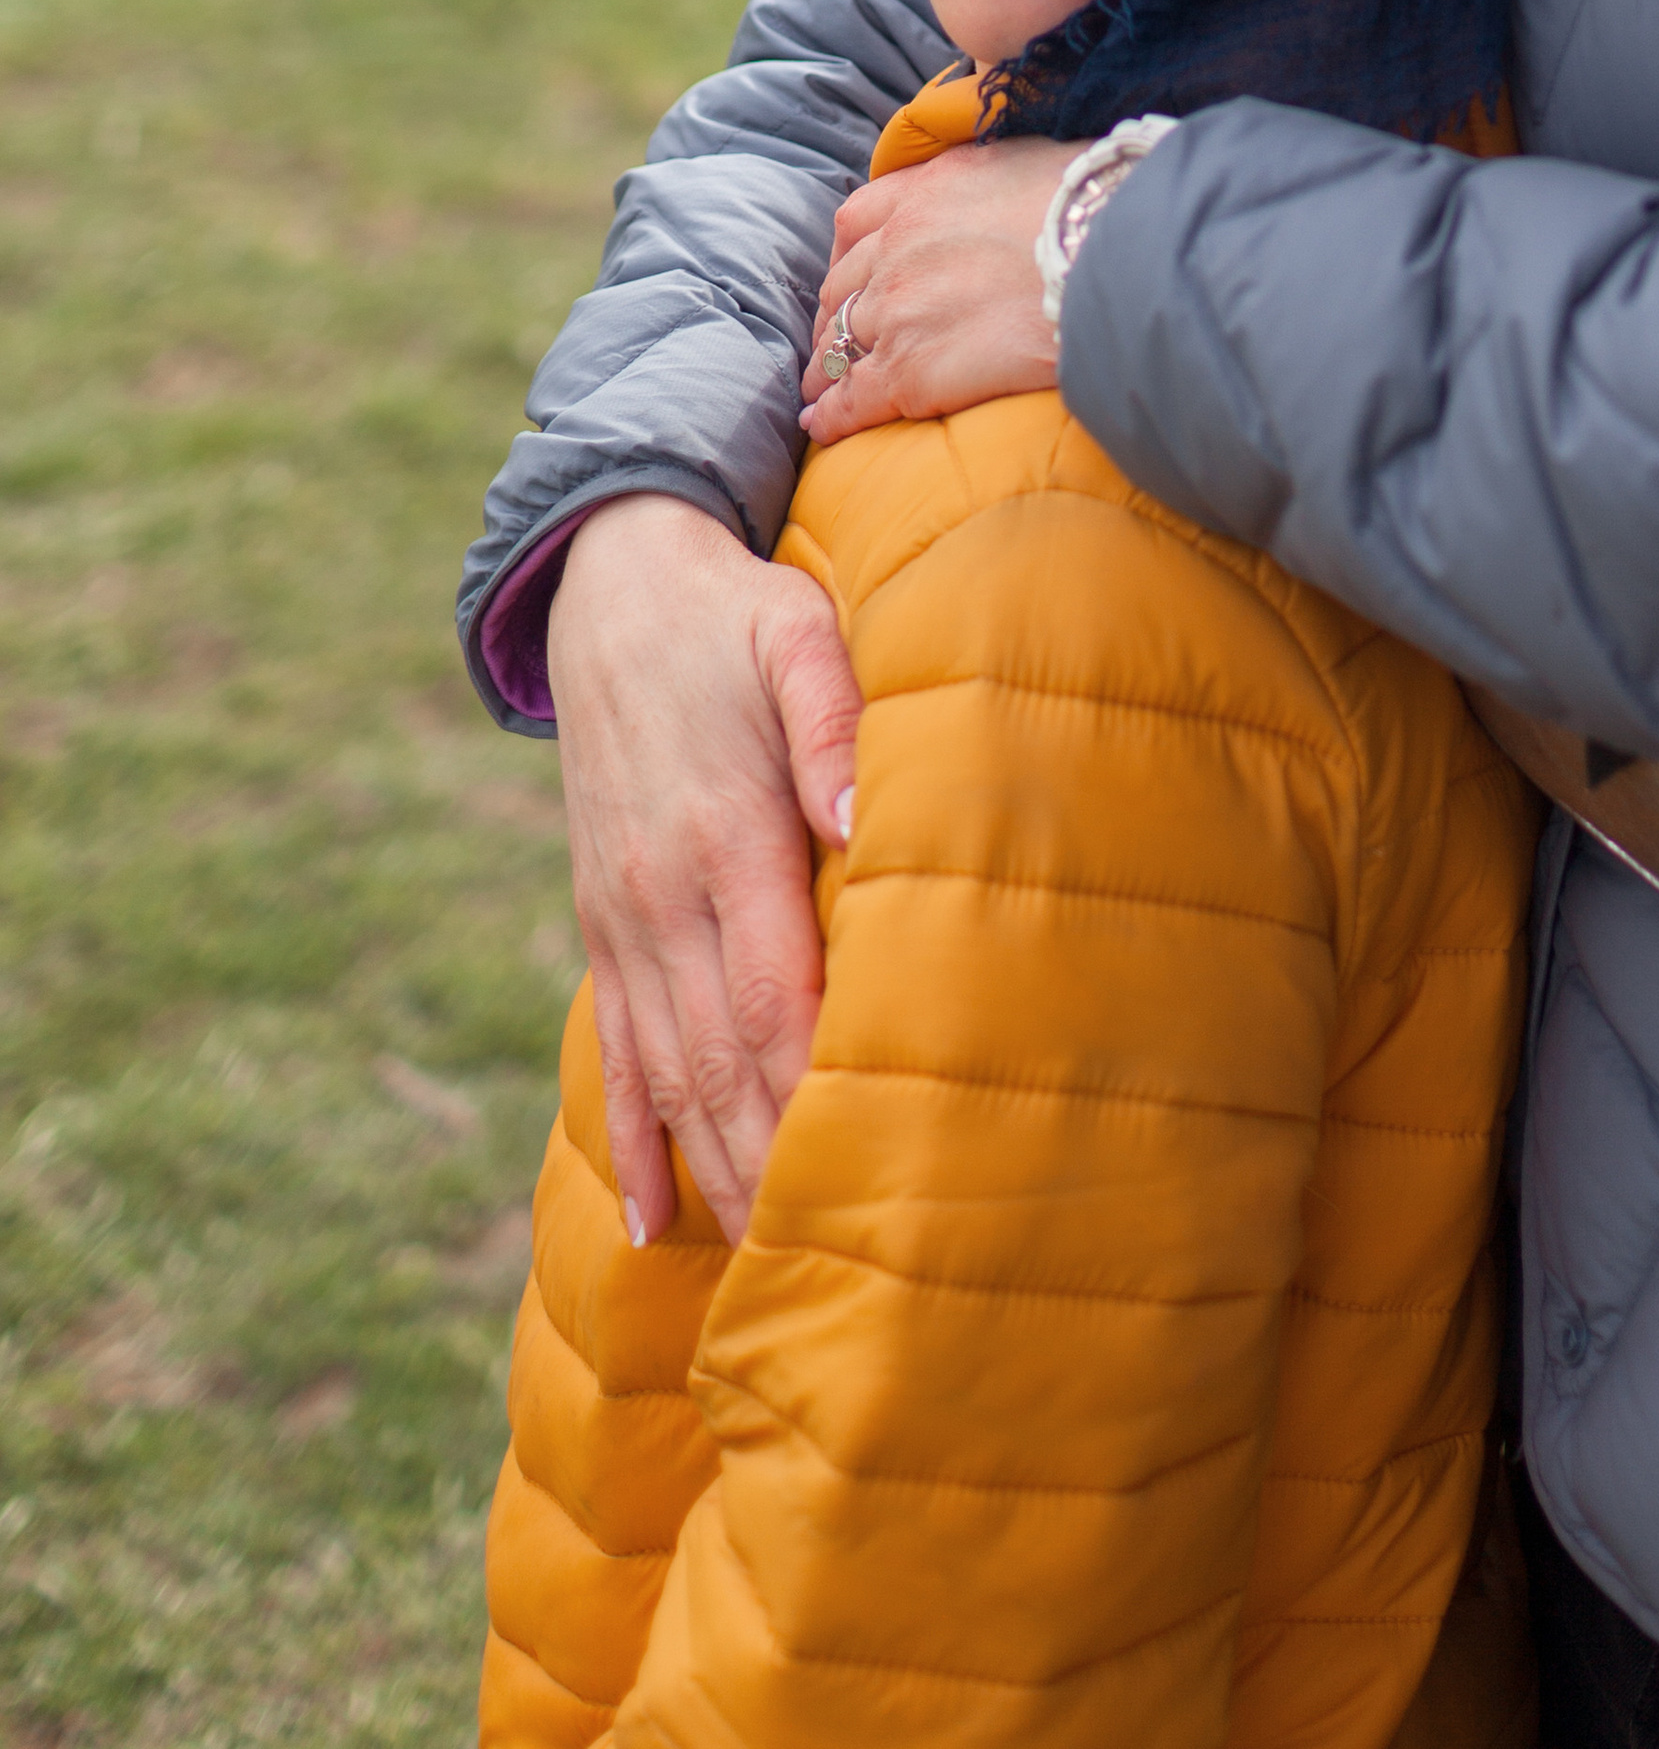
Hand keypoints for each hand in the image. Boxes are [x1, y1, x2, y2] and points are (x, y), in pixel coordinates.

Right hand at [548, 495, 861, 1244]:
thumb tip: (861, 823)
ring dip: (715, 1170)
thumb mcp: (795, 635)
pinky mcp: (601, 919)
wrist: (609, 585)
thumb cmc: (733, 611)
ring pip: (671, 1072)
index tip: (863, 1176)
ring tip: (764, 1268)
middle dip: (772, 1164)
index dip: (812, 1095)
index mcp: (723, 837)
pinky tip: (653, 1219)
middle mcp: (661, 895)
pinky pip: (617, 1047)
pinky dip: (634, 1137)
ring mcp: (621, 915)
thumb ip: (836, 724)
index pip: (776, 997)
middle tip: (830, 1267)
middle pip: (722, 1060)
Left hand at [800, 137, 1072, 443]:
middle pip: (842, 287)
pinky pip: (852, 397)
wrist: (1116, 261)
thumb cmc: (1099, 212)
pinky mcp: (909, 371)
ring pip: (840, 342)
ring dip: (830, 364)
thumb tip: (1008, 190)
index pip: (859, 222)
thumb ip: (996, 178)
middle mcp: (897, 245)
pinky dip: (832, 413)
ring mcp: (897, 309)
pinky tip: (822, 424)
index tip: (853, 278)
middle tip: (839, 339)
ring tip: (823, 386)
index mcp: (926, 190)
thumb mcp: (1033, 161)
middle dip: (836, 314)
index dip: (850, 257)